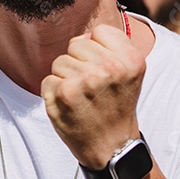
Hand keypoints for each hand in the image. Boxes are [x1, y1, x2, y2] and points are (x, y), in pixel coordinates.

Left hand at [41, 23, 144, 169]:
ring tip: (82, 97)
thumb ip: (112, 46)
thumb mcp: (130, 72)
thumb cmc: (117, 105)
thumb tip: (82, 38)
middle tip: (93, 88)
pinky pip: (48, 79)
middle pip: (76, 44)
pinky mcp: (63, 93)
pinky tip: (70, 107)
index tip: (105, 71)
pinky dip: (54, 93)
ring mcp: (85, 80)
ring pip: (60, 61)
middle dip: (80, 63)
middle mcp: (110, 67)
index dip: (98, 50)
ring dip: (66, 78)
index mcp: (131, 59)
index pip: (99, 32)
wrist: (112, 146)